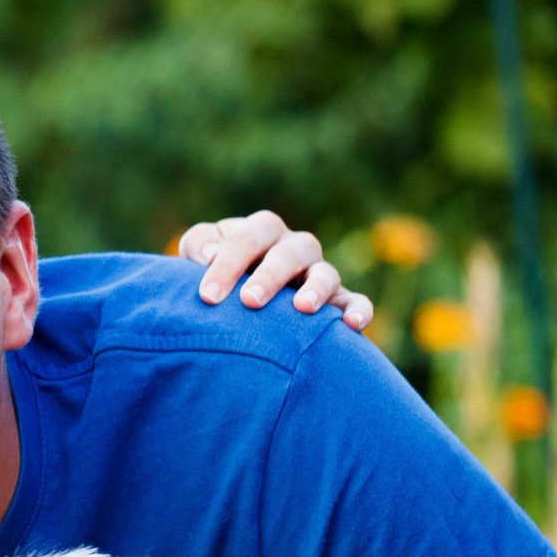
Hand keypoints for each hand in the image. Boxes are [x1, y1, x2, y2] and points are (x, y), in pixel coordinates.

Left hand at [177, 209, 373, 329]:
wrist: (232, 295)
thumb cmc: (213, 271)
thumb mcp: (198, 252)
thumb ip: (200, 244)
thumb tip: (210, 255)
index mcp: (261, 231)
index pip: (247, 239)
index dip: (228, 265)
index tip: (208, 296)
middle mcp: (294, 248)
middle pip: (289, 253)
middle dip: (270, 276)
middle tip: (250, 301)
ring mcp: (317, 272)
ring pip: (325, 274)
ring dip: (316, 289)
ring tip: (303, 308)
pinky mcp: (335, 299)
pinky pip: (353, 300)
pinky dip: (359, 309)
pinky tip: (353, 325)